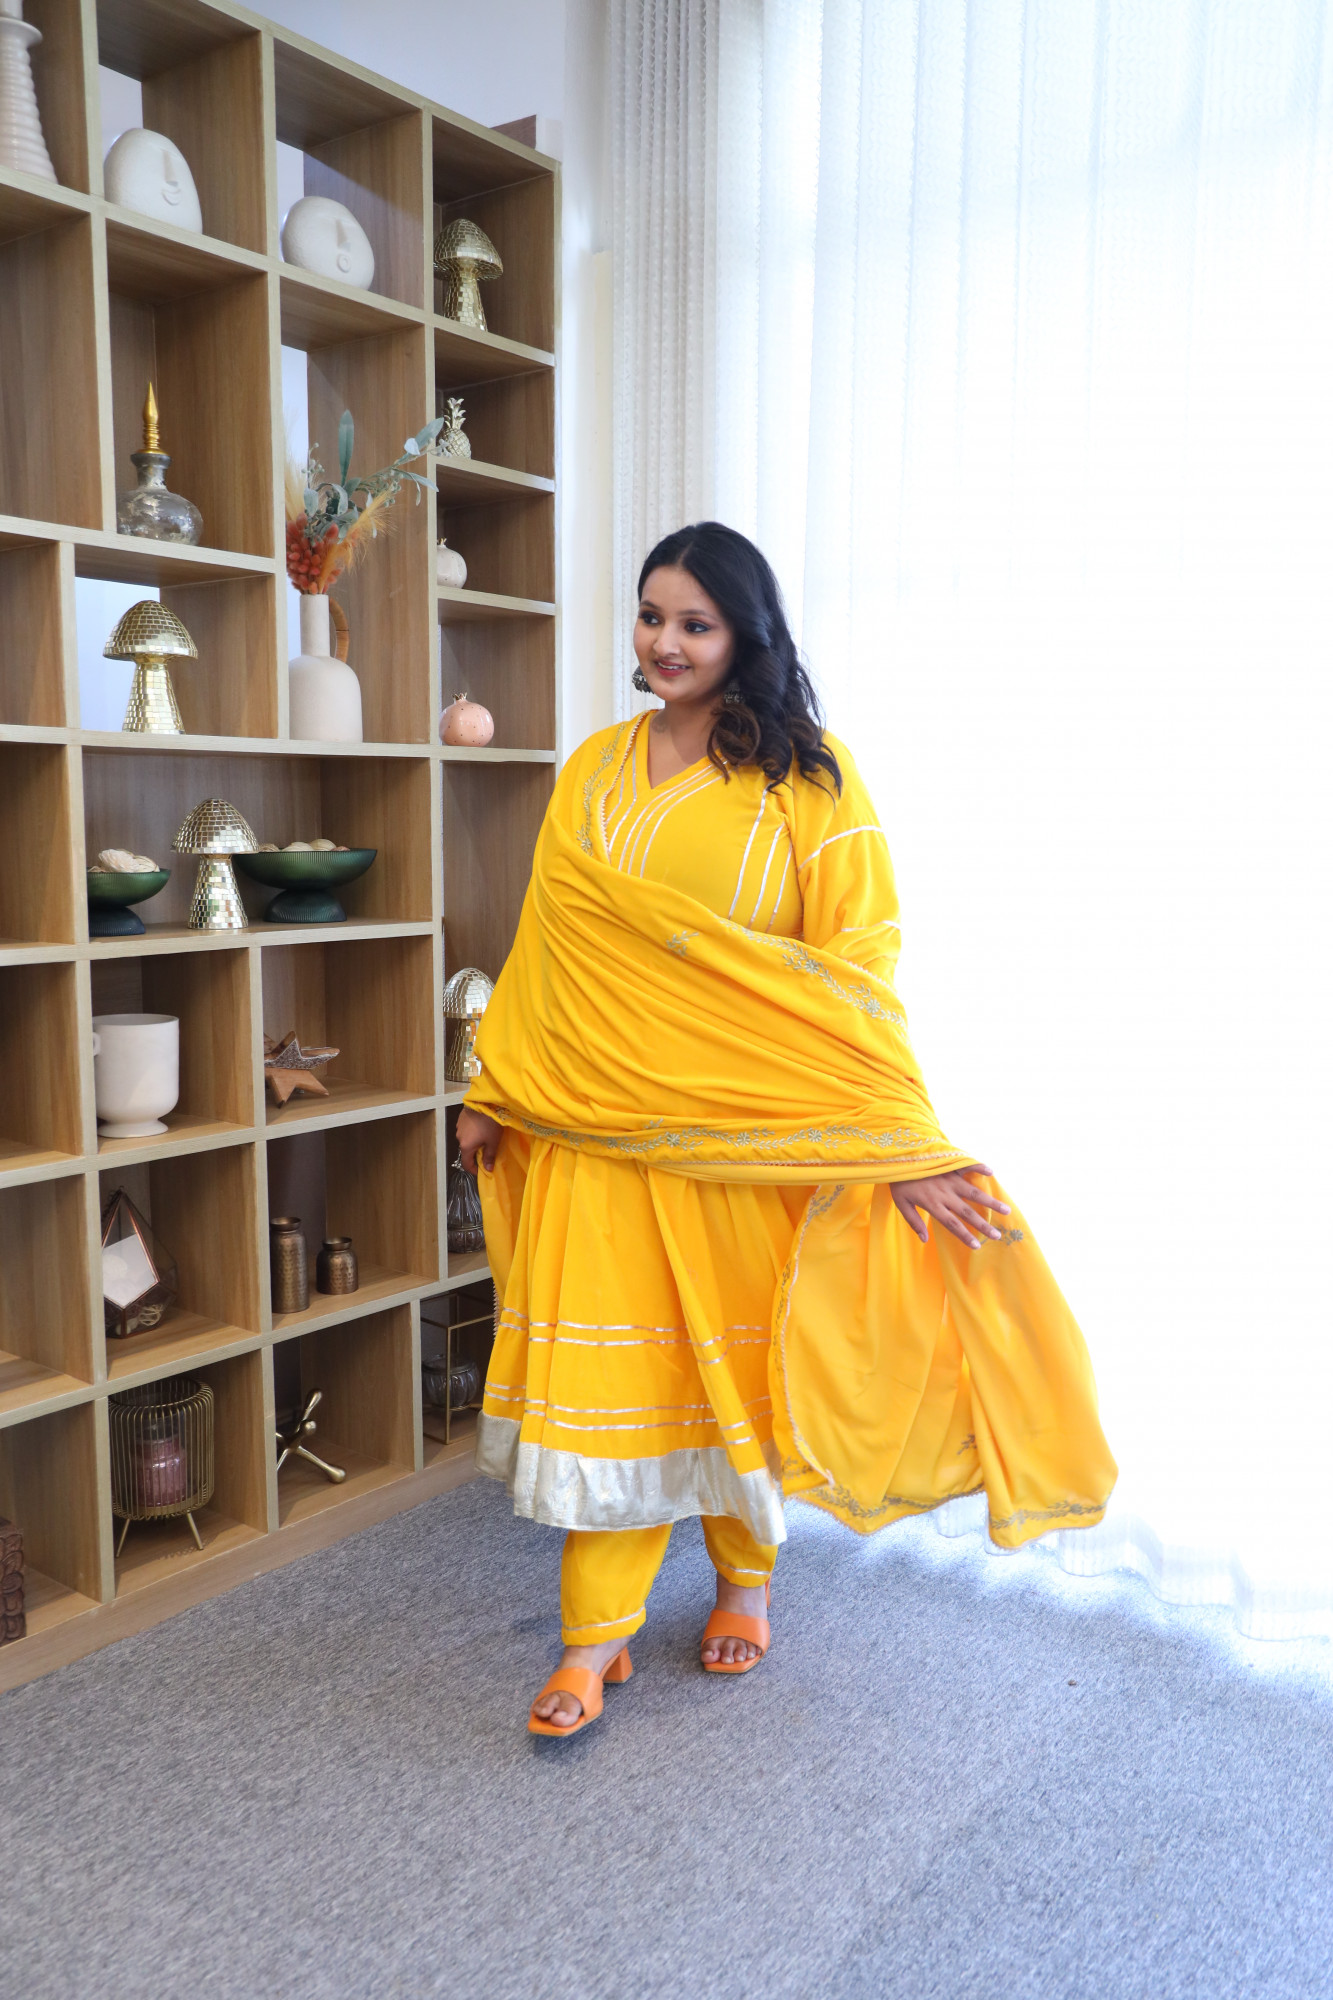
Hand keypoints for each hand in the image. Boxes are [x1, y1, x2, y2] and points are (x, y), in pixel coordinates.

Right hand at [457, 1106, 502, 1174]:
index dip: (473, 1170)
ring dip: (474, 1142)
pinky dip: (472, 1133)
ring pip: (466, 1140)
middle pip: (466, 1151)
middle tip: (487, 1152)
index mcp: (466, 1146)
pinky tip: (481, 1127)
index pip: (466, 1164)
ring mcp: (459, 1128)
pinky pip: (466, 1130)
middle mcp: (459, 1138)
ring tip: (485, 1137)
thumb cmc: (489, 1123)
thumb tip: (488, 1169)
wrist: (484, 1101)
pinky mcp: (461, 1119)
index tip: (481, 1171)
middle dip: (476, 1154)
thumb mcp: (493, 1141)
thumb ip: (490, 1156)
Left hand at [891, 1166, 1009, 1249]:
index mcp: (933, 1204)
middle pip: (967, 1212)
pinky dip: (979, 1168)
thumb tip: (924, 1240)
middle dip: (983, 1225)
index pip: (952, 1224)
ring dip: (990, 1202)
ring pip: (973, 1192)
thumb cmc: (899, 1182)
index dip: (965, 1236)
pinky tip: (991, 1172)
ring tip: (1006, 1210)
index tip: (977, 1246)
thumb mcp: (901, 1204)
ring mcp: (949, 1179)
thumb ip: (914, 1222)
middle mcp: (945, 1193)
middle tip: (998, 1235)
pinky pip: (967, 1166)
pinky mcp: (950, 1166)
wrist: (896, 1157)